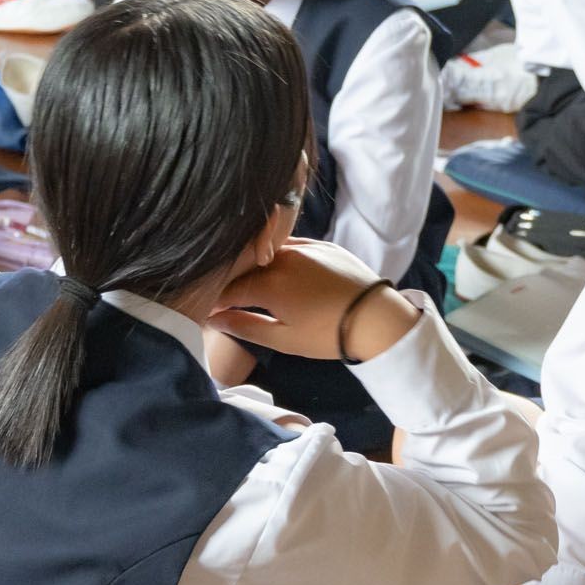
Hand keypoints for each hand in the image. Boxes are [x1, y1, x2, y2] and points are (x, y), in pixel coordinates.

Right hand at [208, 238, 420, 361]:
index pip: (228, 289)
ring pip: (266, 251)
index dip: (214, 301)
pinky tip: (276, 268)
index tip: (206, 310)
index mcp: (269, 283)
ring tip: (250, 282)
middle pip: (245, 266)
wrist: (377, 318)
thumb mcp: (284, 339)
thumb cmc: (328, 334)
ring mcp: (304, 246)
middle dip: (231, 280)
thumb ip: (245, 326)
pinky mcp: (322, 245)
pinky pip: (290, 245)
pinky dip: (277, 255)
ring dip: (254, 264)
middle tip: (225, 297)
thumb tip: (214, 320)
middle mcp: (282, 258)